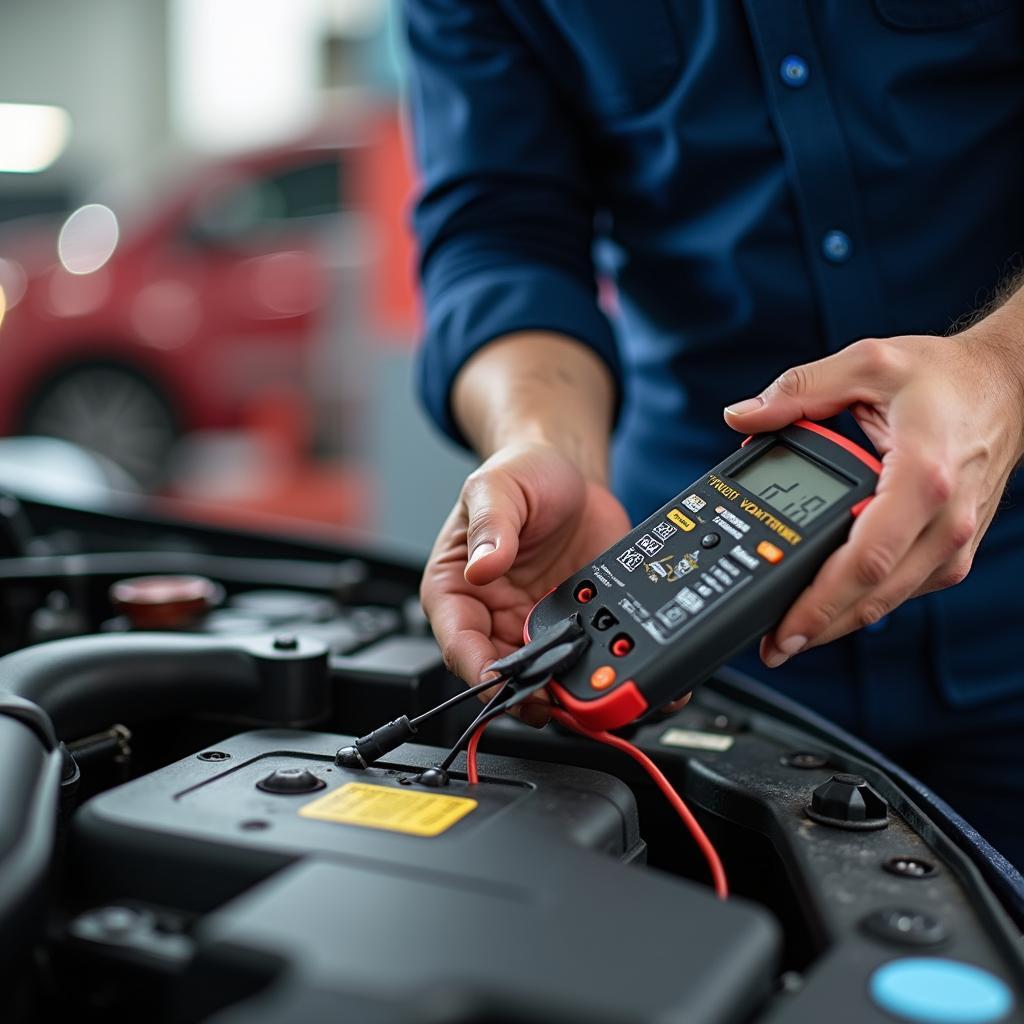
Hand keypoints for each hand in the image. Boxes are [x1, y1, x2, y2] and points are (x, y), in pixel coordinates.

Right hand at [421, 441, 631, 725]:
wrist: (573, 476)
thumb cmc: (521, 474)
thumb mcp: (498, 488)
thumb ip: (490, 526)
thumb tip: (482, 566)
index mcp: (456, 592)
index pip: (458, 645)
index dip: (480, 674)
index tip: (505, 686)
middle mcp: (492, 619)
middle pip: (505, 675)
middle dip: (531, 694)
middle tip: (560, 701)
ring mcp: (535, 628)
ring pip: (547, 679)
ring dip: (572, 695)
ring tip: (602, 698)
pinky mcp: (575, 629)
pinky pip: (587, 661)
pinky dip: (608, 674)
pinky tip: (632, 677)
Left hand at [723, 328, 1023, 667]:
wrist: (1008, 385)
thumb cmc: (943, 378)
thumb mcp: (867, 363)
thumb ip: (799, 390)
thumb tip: (741, 416)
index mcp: (921, 477)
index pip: (866, 559)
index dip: (821, 602)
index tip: (783, 626)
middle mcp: (944, 520)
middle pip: (874, 595)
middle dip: (819, 628)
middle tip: (772, 648)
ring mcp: (953, 541)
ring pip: (889, 600)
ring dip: (839, 623)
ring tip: (789, 636)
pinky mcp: (951, 550)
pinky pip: (902, 588)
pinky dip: (863, 601)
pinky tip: (827, 607)